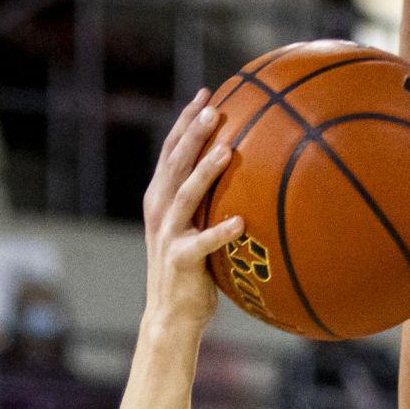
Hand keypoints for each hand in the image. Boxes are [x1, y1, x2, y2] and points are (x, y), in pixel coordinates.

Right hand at [142, 88, 243, 327]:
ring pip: (185, 195)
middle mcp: (160, 211)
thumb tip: (250, 178)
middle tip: (214, 107)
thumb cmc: (194, 271)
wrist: (172, 315)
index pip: (171, 150)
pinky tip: (240, 222)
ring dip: (204, 171)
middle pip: (175, 162)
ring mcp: (167, 235)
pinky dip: (220, 232)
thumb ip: (211, 204)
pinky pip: (202, 243)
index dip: (186, 121)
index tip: (206, 93)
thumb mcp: (197, 230)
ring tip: (226, 150)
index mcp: (161, 198)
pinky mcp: (180, 261)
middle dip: (192, 132)